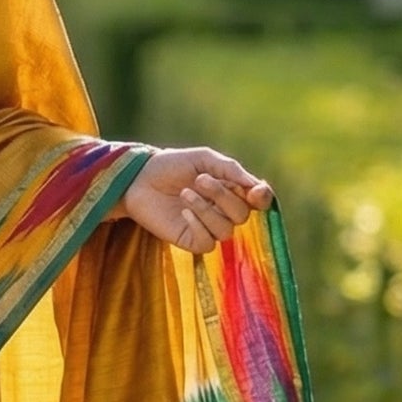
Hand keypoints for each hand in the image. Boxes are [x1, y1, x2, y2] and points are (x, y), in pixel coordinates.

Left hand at [120, 146, 273, 253]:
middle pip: (242, 215)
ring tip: (185, 193)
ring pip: (226, 231)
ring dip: (206, 210)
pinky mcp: (191, 240)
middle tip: (200, 180)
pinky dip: (198, 226)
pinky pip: (208, 243)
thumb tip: (256, 186)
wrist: (139, 178)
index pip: (259, 201)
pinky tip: (183, 212)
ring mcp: (207, 227)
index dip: (262, 198)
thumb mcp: (204, 158)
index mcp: (231, 190)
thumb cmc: (172, 165)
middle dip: (222, 196)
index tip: (255, 192)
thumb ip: (230, 169)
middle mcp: (223, 211)